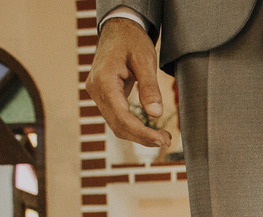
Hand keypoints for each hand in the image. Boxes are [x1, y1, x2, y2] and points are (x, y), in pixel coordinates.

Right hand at [85, 17, 170, 146]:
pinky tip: (150, 130)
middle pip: (117, 124)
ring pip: (115, 124)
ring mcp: (97, 93)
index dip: (142, 132)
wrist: (118, 30)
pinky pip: (116, 117)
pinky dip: (133, 127)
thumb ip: (149, 86)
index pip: (122, 116)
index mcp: (104, 80)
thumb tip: (155, 113)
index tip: (163, 139)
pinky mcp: (103, 96)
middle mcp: (95, 89)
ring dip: (138, 135)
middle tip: (167, 141)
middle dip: (142, 137)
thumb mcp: (145, 60)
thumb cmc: (132, 41)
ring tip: (163, 137)